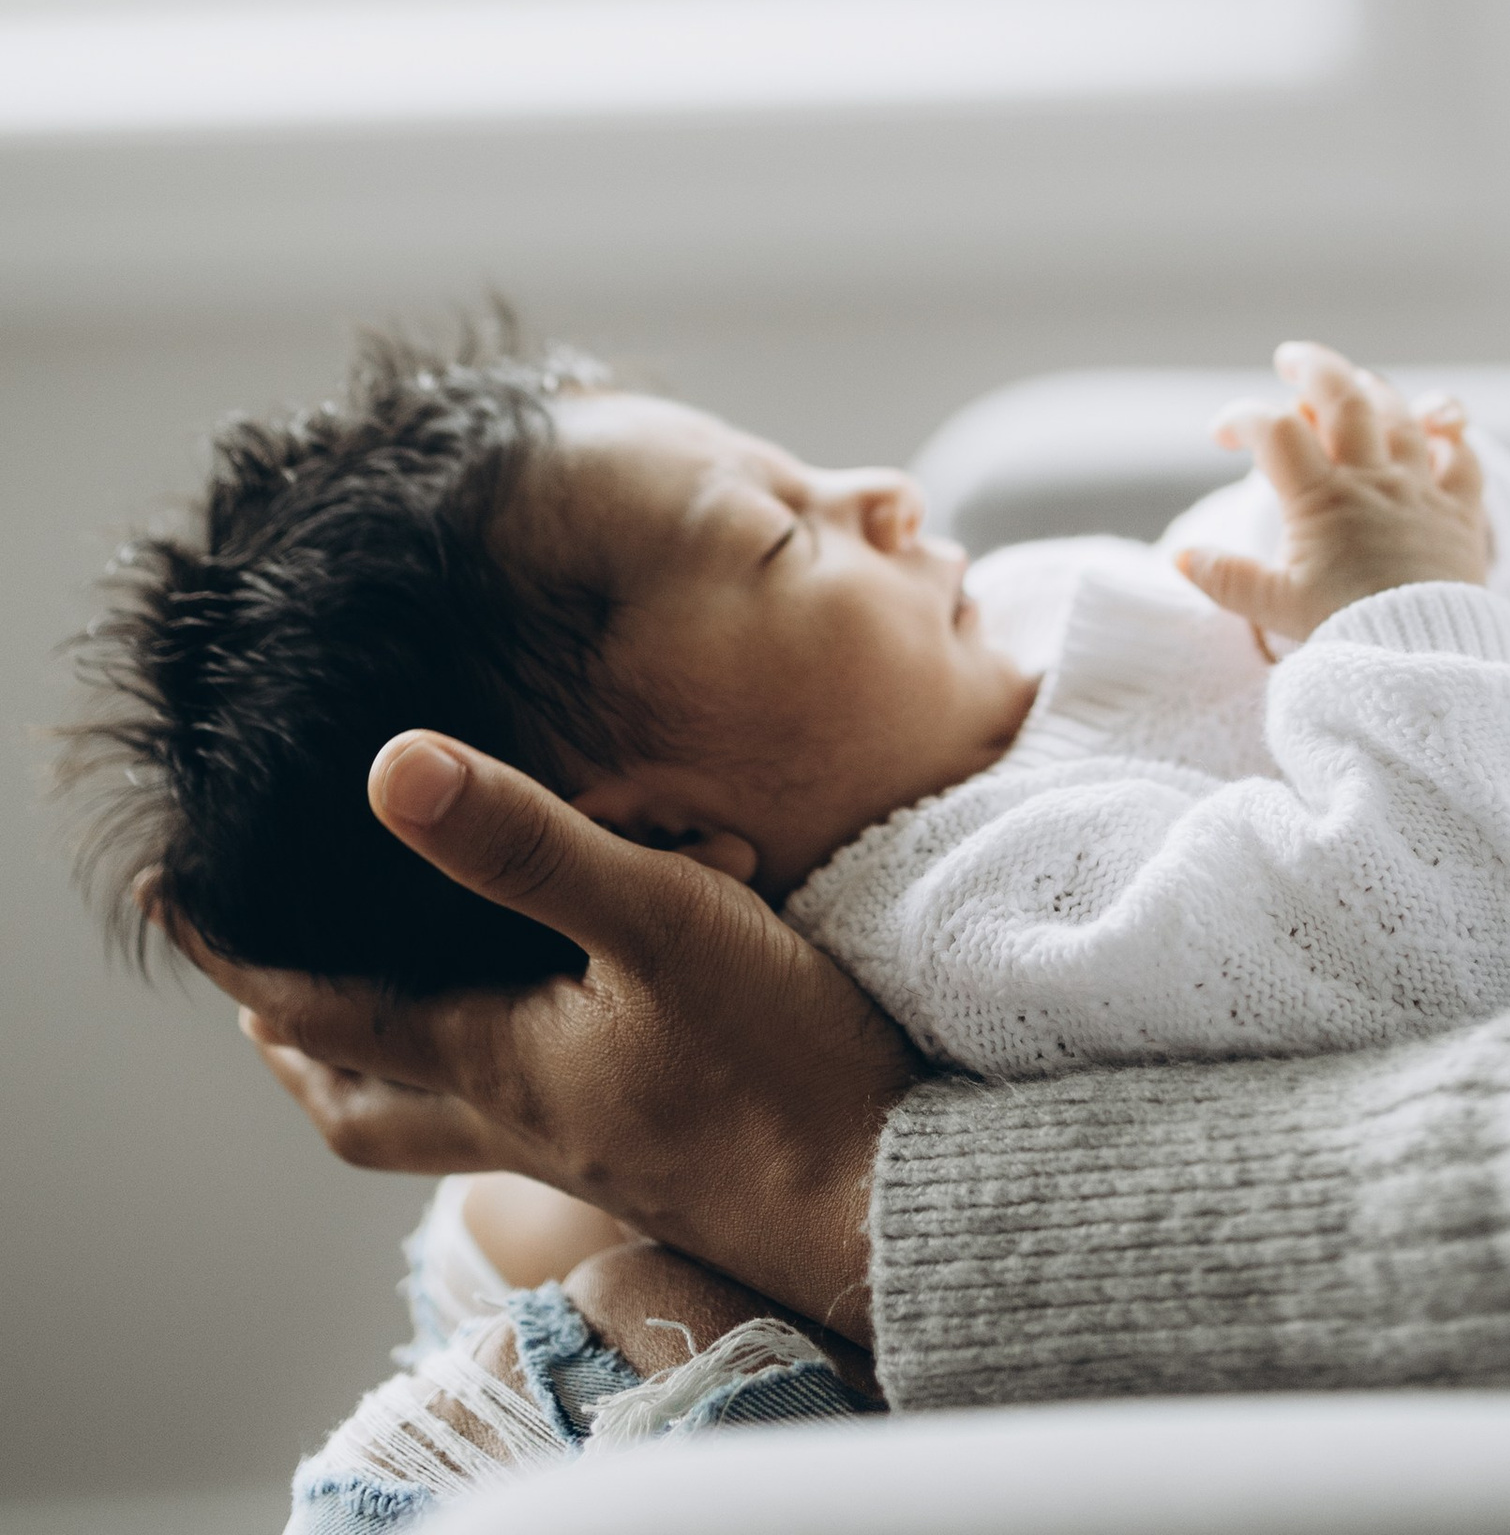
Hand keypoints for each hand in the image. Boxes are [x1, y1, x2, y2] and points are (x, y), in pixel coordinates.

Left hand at [178, 730, 918, 1344]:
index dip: (239, 952)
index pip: (324, 1009)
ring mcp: (578, 1142)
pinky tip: (532, 1035)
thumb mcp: (653, 918)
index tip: (174, 894)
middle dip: (290, 1035)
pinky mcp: (638, 1147)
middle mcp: (514, 1115)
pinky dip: (475, 1075)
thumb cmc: (770, 1059)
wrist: (877, 1198)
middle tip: (248, 982)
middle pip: (357, 1095)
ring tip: (359, 1016)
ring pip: (429, 1121)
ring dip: (371, 1069)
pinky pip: (508, 1119)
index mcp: (491, 1062)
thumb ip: (524, 845)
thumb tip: (389, 770)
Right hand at [1177, 340, 1488, 643]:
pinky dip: (1451, 436)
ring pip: (1400, 416)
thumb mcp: (1276, 607)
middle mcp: (1372, 480)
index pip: (1275, 429)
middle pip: (1344, 397)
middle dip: (1312, 368)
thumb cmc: (1348, 632)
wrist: (1423, 658)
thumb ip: (1227, 578)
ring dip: (1374, 391)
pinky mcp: (1460, 511)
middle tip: (1290, 359)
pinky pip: (1463, 458)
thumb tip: (1180, 557)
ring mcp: (1420, 489)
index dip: (1242, 418)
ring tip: (1356, 382)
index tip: (1222, 434)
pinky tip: (1440, 426)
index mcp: (1321, 498)